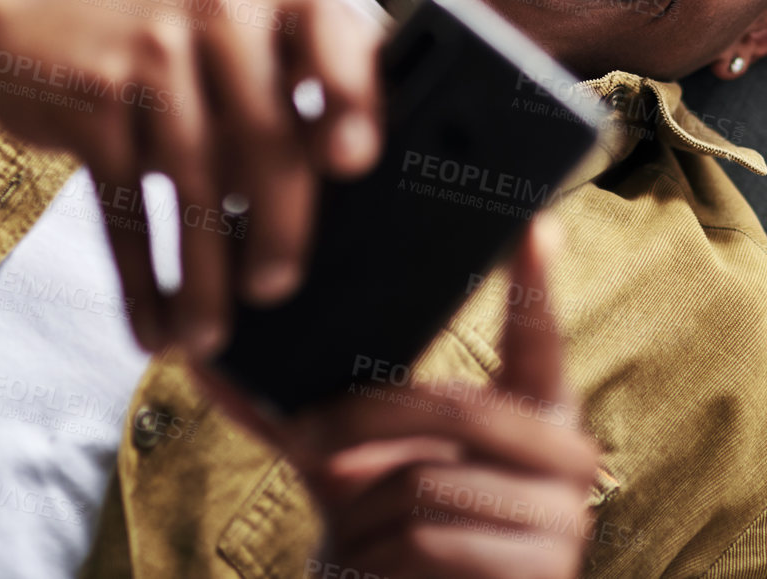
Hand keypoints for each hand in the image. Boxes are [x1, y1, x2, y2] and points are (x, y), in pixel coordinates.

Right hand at [0, 0, 383, 356]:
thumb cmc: (156, 69)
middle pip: (264, 131)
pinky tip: (153, 328)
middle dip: (277, 225)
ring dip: (203, 275)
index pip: (327, 26)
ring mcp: (150, 54)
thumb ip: (281, 116)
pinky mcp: (91, 98)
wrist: (23, 30)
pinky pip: (126, 206)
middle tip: (276, 289)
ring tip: (209, 336)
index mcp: (266, 11)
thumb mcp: (222, 71)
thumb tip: (340, 230)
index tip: (353, 161)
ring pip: (193, 181)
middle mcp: (217, 20)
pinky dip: (140, 280)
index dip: (352, 89)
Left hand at [201, 216, 600, 578]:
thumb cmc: (384, 541)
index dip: (537, 284)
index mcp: (532, 416)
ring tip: (357, 545)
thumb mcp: (346, 467)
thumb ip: (291, 410)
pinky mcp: (543, 570)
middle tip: (305, 438)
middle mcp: (567, 456)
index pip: (540, 339)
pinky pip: (434, 542)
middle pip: (452, 409)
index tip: (534, 223)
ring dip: (365, 521)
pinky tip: (378, 576)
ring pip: (428, 486)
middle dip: (361, 425)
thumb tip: (200, 358)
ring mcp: (562, 516)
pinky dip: (381, 563)